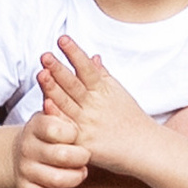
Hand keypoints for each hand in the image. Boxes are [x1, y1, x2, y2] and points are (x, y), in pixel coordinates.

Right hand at [11, 100, 90, 187]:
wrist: (21, 151)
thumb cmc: (47, 134)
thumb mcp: (52, 117)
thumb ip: (62, 111)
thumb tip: (59, 95)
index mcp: (35, 127)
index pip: (54, 129)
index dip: (71, 133)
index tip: (76, 135)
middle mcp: (27, 148)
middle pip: (59, 156)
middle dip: (80, 158)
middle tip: (85, 156)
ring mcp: (25, 169)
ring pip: (55, 179)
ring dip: (75, 178)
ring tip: (81, 173)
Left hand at [41, 33, 167, 180]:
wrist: (146, 149)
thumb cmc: (132, 120)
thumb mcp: (119, 93)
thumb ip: (103, 75)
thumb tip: (93, 57)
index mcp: (103, 90)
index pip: (86, 68)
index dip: (74, 53)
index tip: (62, 39)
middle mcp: (94, 105)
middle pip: (73, 84)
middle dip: (58, 68)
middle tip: (44, 55)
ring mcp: (88, 123)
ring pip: (66, 103)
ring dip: (52, 88)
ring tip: (41, 73)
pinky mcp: (83, 142)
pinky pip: (67, 128)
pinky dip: (57, 116)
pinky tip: (45, 105)